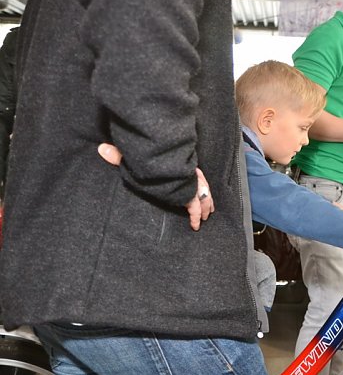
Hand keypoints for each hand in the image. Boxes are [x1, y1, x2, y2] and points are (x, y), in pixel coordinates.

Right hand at [97, 143, 213, 230]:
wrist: (157, 163)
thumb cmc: (147, 158)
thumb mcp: (133, 158)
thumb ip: (119, 157)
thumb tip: (101, 148)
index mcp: (178, 166)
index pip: (190, 174)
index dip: (195, 181)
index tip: (197, 187)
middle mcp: (186, 175)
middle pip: (201, 186)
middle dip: (205, 197)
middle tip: (208, 208)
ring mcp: (189, 185)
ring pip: (202, 197)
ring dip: (204, 206)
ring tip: (206, 216)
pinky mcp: (188, 195)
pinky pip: (194, 208)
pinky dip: (195, 217)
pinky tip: (195, 226)